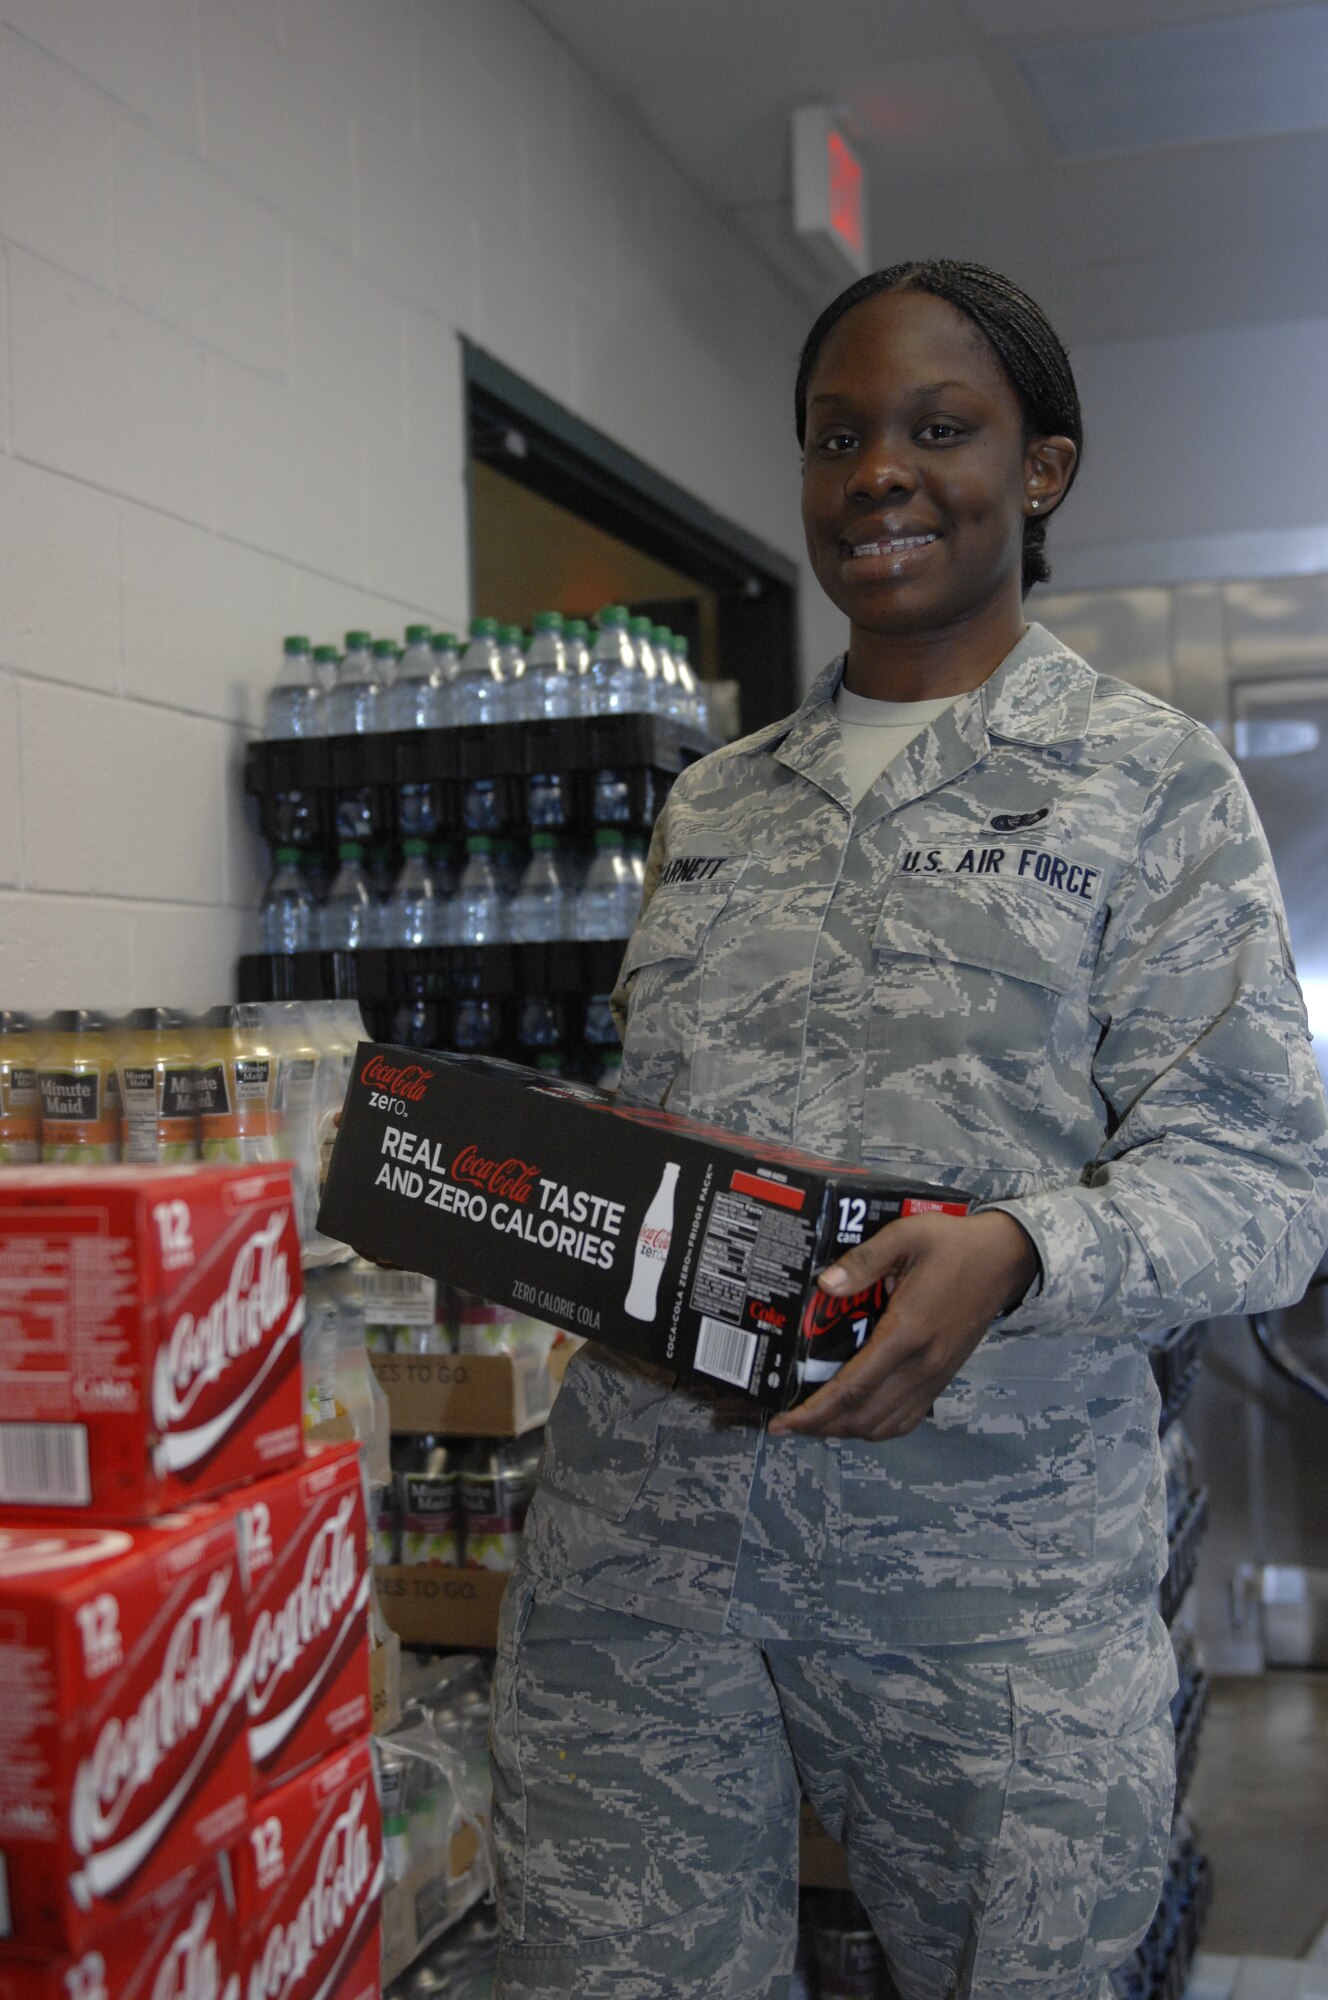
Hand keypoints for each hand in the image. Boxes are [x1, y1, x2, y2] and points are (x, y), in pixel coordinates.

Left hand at [767, 1209, 1038, 1441]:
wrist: (1004, 1258)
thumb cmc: (953, 1245)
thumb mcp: (905, 1237)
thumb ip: (863, 1261)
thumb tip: (825, 1285)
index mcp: (906, 1333)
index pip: (853, 1388)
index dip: (814, 1411)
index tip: (783, 1422)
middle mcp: (921, 1365)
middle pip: (864, 1416)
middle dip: (821, 1426)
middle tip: (788, 1422)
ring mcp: (935, 1376)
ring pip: (885, 1425)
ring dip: (846, 1430)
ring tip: (816, 1420)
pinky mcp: (943, 1377)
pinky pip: (906, 1418)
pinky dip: (877, 1427)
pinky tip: (857, 1416)